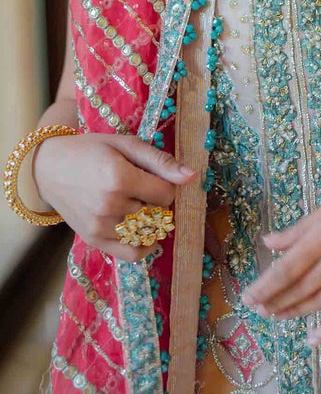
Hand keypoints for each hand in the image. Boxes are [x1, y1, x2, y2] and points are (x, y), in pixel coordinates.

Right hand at [33, 132, 197, 261]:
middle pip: (158, 213)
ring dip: (150, 220)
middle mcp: (110, 206)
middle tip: (142, 188)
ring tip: (137, 204)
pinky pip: (131, 254)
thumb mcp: (126, 145)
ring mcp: (100, 227)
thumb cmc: (91, 150)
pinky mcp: (94, 240)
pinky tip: (143, 232)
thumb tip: (192, 176)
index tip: (154, 176)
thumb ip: (160, 161)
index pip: (166, 194)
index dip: (166, 185)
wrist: (50, 168)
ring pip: (148, 232)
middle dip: (157, 202)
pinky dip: (144, 245)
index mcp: (119, 178)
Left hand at [240, 173, 320, 347]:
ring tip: (277, 316)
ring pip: (319, 301)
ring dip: (294, 311)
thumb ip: (299, 228)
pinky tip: (313, 338)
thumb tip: (269, 242)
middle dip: (275, 300)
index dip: (264, 286)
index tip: (248, 297)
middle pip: (299, 287)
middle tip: (258, 309)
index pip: (286, 268)